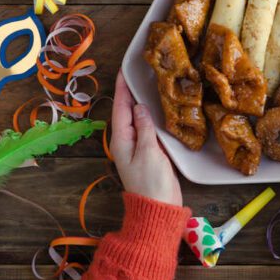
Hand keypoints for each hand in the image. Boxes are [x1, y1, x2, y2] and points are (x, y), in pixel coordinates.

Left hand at [110, 70, 181, 206]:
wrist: (159, 208)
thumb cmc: (151, 182)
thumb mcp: (149, 152)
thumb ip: (144, 128)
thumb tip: (139, 107)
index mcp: (122, 140)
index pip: (120, 108)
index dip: (122, 89)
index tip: (124, 71)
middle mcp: (127, 141)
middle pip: (126, 112)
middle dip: (130, 93)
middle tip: (137, 73)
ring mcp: (138, 147)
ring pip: (137, 120)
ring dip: (141, 104)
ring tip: (148, 86)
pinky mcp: (151, 153)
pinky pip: (148, 129)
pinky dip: (151, 117)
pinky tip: (159, 110)